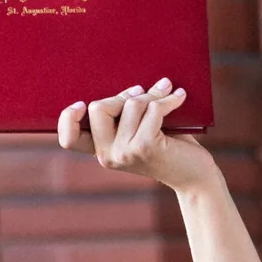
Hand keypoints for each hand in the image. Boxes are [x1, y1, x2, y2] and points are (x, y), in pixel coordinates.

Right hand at [59, 80, 218, 195]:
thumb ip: (123, 117)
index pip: (70, 139)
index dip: (67, 119)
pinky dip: (168, 99)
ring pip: (130, 104)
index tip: (81, 104)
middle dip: (124, 95)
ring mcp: (125, 153)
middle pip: (98, 107)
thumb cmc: (168, 148)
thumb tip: (127, 85)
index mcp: (101, 152)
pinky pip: (152, 108)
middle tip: (144, 92)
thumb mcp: (138, 133)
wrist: (194, 176)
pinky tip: (179, 96)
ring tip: (168, 93)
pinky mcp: (145, 146)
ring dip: (153, 94)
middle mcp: (108, 156)